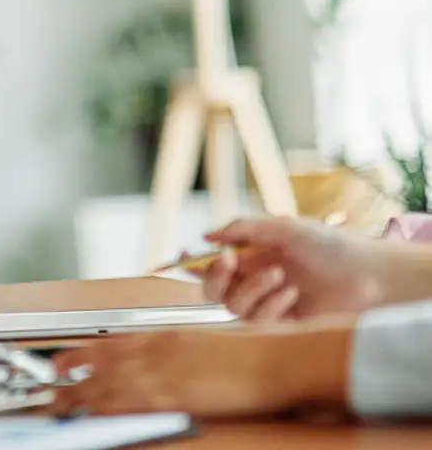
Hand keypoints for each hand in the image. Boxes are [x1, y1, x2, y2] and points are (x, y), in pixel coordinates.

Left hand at [49, 325, 350, 418]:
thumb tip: (165, 364)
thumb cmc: (255, 352)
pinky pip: (130, 403)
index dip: (80, 355)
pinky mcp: (176, 395)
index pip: (109, 344)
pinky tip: (91, 415)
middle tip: (50, 393)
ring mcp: (164, 372)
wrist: (278, 359)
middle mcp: (157, 351)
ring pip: (107, 384)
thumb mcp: (206, 344)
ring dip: (79, 396)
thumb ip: (178, 353)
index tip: (60, 364)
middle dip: (71, 381)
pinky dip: (106, 409)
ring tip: (57, 407)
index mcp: (164, 336)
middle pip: (100, 366)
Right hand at [200, 217, 387, 322]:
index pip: (213, 264)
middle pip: (213, 290)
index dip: (195, 263)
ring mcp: (269, 304)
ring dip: (251, 289)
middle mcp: (255, 281)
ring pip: (234, 306)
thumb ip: (242, 229)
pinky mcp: (283, 325)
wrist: (366, 275)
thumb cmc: (329, 245)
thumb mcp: (283, 227)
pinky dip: (270, 307)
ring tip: (280, 276)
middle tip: (230, 262)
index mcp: (252, 257)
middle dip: (215, 277)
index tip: (187, 256)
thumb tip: (207, 236)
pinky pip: (258, 323)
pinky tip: (292, 295)